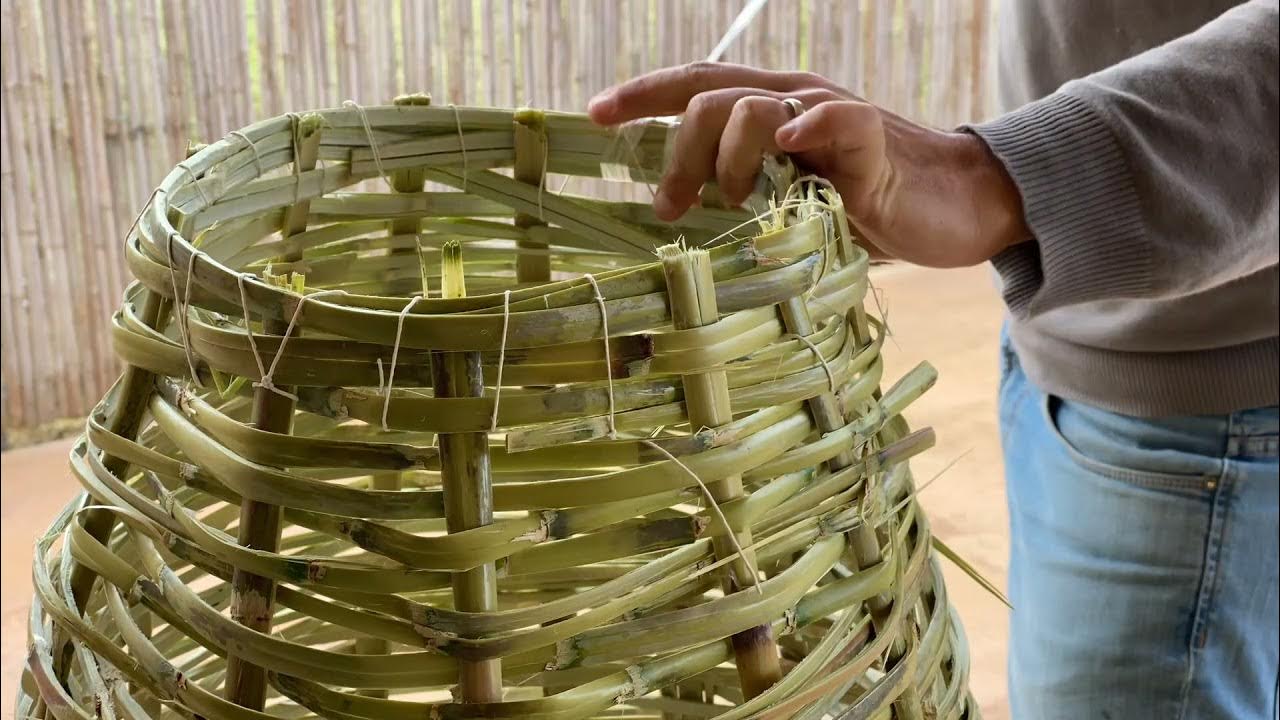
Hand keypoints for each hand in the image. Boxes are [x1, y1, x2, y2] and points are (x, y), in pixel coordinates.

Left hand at [588, 62, 1029, 267]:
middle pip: (710, 97)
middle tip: (669, 206)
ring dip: (724, 158)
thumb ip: (744, 199)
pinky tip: (786, 148)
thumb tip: (679, 226)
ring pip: (752, 107)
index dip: (642, 96)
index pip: (695, 88)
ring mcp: (829, 116)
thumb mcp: (791, 204)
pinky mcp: (870, 141)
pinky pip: (832, 119)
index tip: (594, 115)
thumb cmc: (867, 209)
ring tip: (728, 202)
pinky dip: (802, 128)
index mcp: (768, 113)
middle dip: (674, 150)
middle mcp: (791, 102)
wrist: (953, 206)